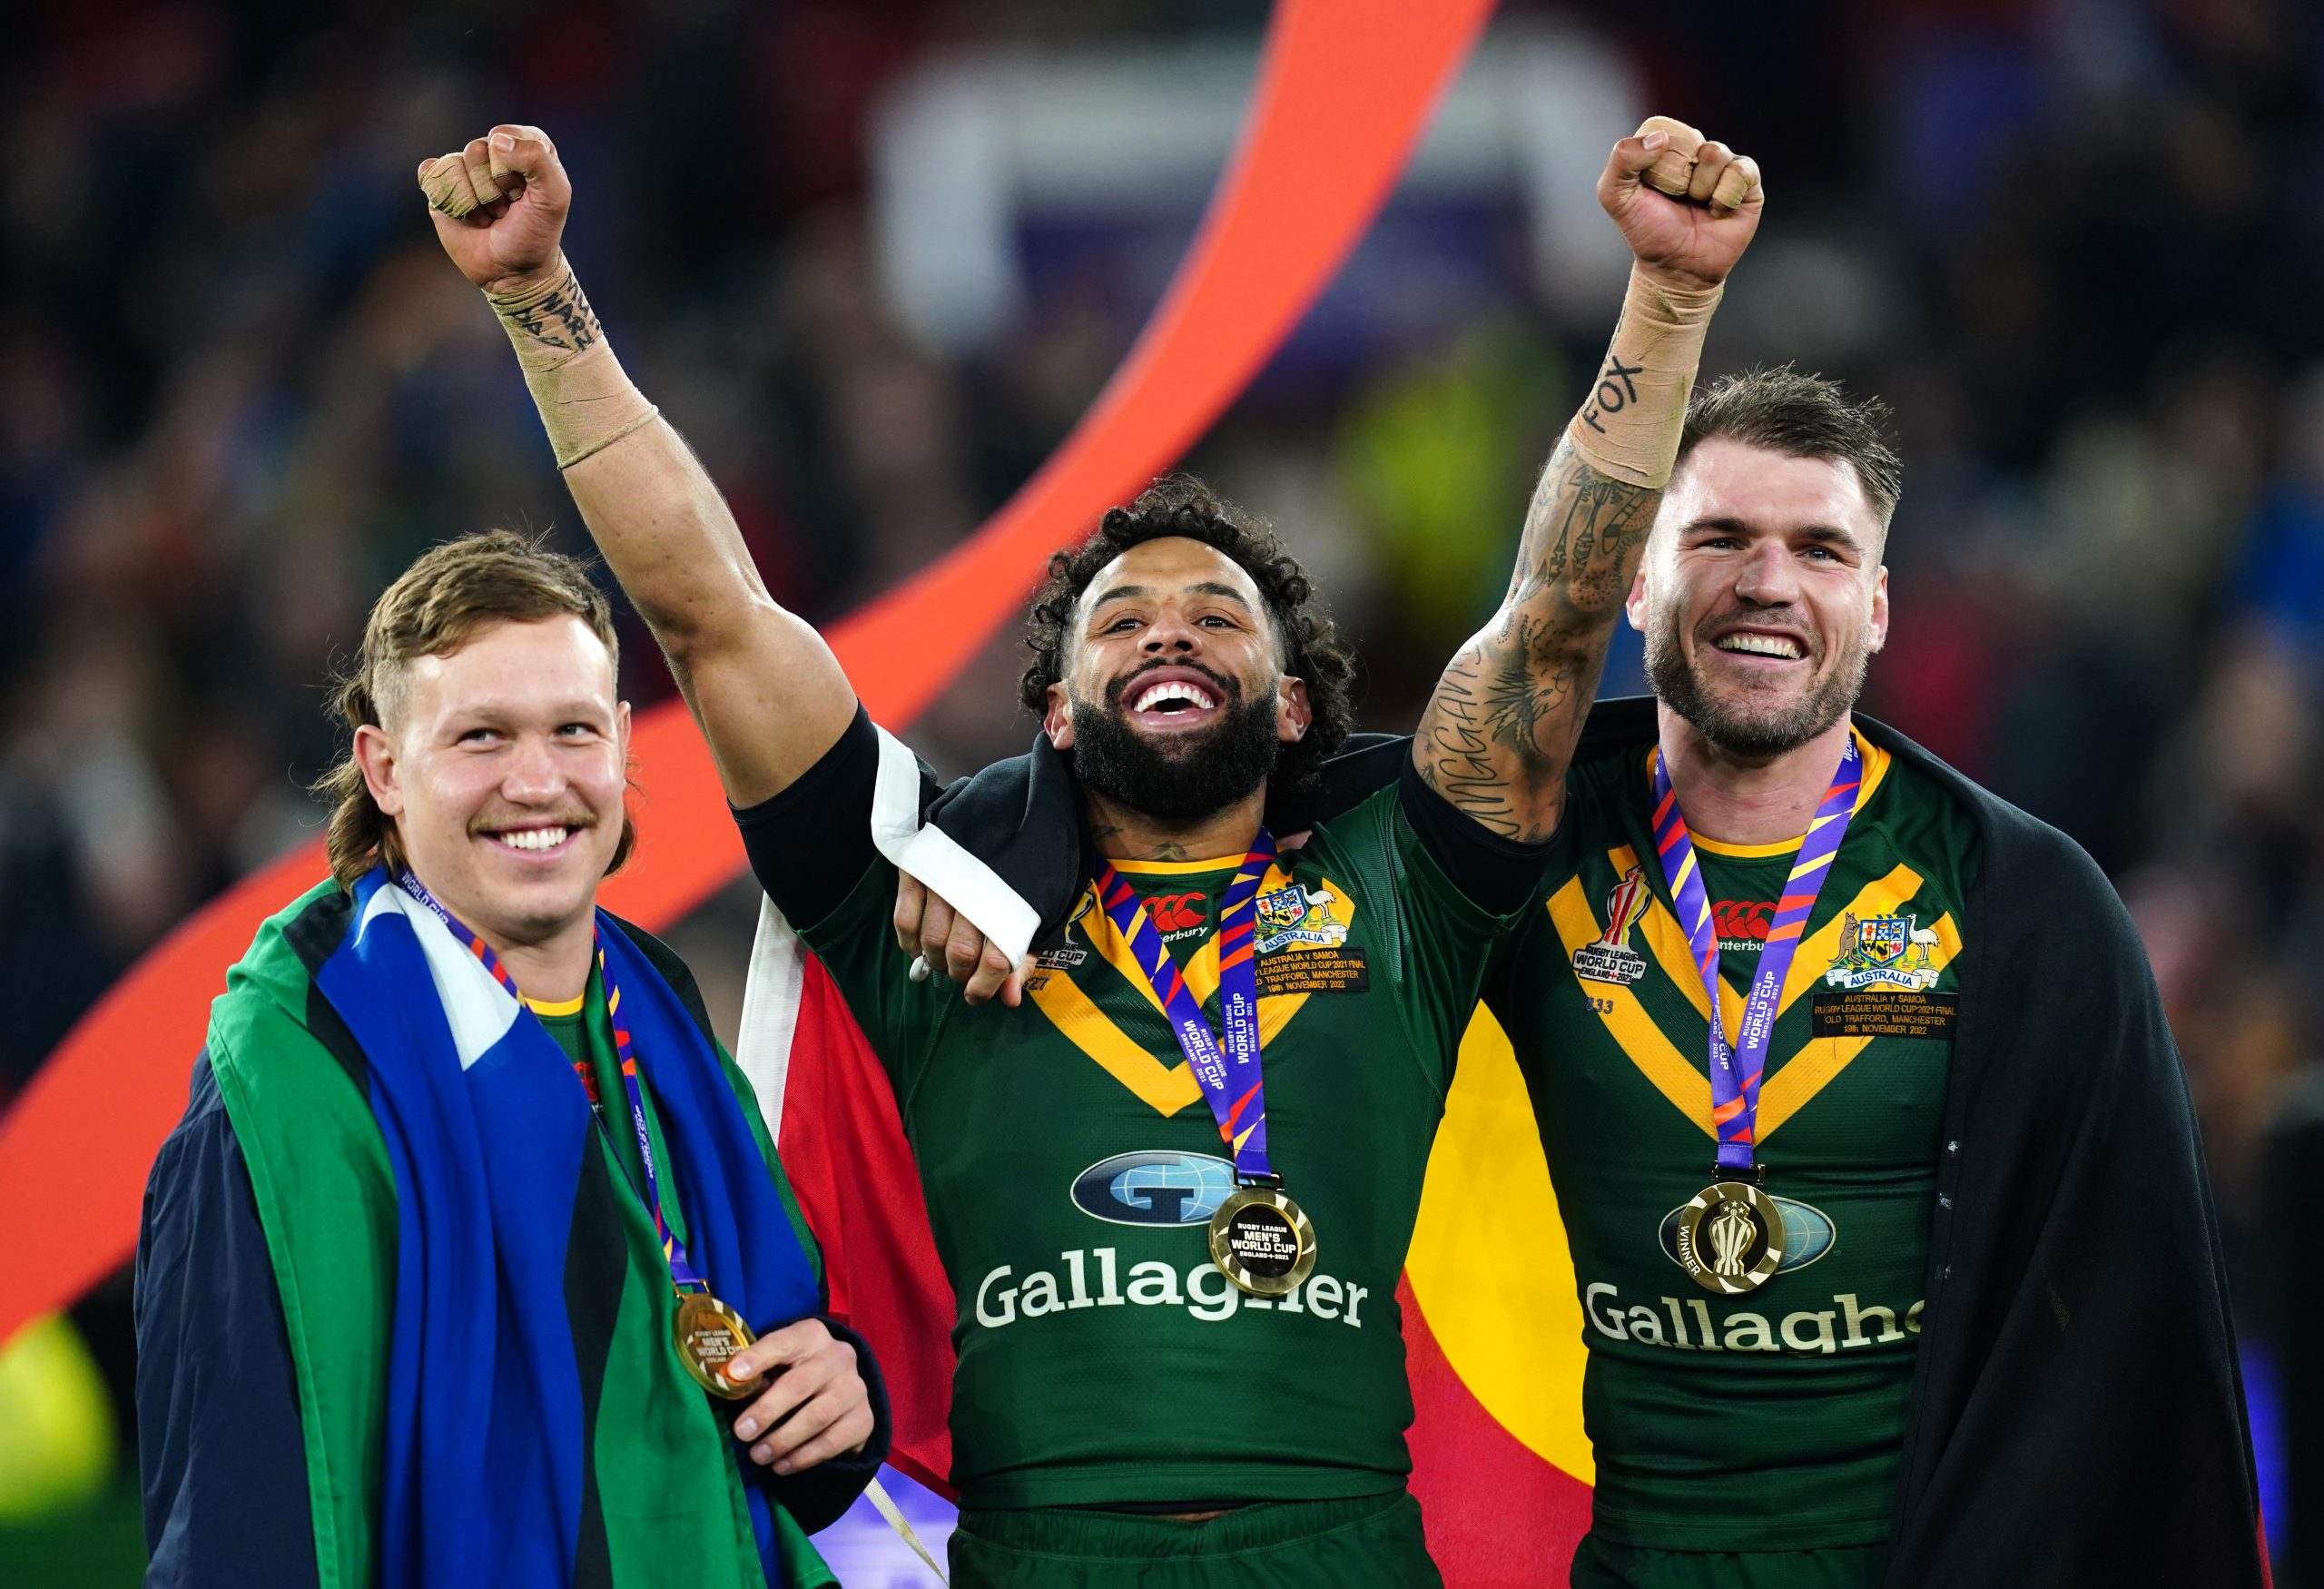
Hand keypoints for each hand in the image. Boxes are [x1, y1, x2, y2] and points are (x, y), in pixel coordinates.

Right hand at [417, 123, 570, 295]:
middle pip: (477, 149)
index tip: (524, 193)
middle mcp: (493, 151)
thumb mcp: (554, 196)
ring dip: (473, 200)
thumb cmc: (536, 232)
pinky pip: (431, 174)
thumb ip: (538, 160)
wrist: (512, 271)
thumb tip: (496, 140)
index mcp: (525, 145)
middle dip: (492, 188)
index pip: (506, 136)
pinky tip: (465, 215)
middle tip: (506, 208)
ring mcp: (466, 167)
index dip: (514, 170)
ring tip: (488, 214)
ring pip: (454, 164)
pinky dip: (448, 200)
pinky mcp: (442, 184)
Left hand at [724, 1318, 875, 1475]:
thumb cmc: (796, 1373)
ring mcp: (855, 1388)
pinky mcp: (864, 1419)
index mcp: (811, 1335)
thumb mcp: (779, 1365)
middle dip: (767, 1411)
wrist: (843, 1390)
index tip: (734, 1374)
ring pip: (817, 1417)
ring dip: (782, 1440)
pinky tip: (781, 1466)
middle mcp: (838, 1357)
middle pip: (800, 1384)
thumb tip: (733, 1392)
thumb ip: (760, 1376)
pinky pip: (832, 1442)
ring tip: (758, 1456)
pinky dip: (803, 1457)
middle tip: (742, 1432)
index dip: (758, 1357)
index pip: (784, 1342)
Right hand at [893, 872, 1032, 1006]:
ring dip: (935, 959)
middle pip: (959, 953)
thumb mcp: (1041, 908)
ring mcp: (944, 879)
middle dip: (959, 974)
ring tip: (943, 958)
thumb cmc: (1029, 863)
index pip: (995, 960)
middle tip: (962, 972)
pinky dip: (908, 941)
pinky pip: (904, 917)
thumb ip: (1025, 954)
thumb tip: (1010, 1000)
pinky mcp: (919, 868)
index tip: (976, 995)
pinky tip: (918, 946)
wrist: (1009, 806)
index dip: (984, 987)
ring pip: (931, 939)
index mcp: (1015, 902)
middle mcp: (977, 891)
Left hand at [1596, 117, 1763, 293]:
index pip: (1666, 129)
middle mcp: (1696, 154)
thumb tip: (1659, 138)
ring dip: (1701, 186)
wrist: (1676, 267)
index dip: (1660, 154)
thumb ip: (1621, 160)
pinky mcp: (1747, 183)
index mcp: (1666, 151)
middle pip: (1693, 138)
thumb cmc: (1647, 231)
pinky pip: (1741, 171)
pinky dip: (1725, 194)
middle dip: (1679, 174)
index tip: (1654, 183)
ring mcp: (1723, 167)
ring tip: (1697, 205)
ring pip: (1716, 152)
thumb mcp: (1615, 196)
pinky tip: (1716, 211)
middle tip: (1676, 197)